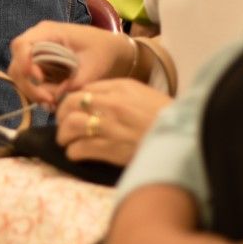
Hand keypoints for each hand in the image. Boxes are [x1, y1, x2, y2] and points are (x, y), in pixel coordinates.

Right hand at [7, 22, 132, 105]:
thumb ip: (77, 80)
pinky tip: (51, 102)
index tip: (39, 79)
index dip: (24, 62)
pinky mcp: (40, 67)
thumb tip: (58, 95)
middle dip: (28, 85)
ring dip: (32, 92)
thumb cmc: (103, 51)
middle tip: (48, 100)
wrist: (110, 50)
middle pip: (17, 63)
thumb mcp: (94, 66)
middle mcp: (37, 41)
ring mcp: (36, 54)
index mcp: (48, 32)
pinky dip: (37, 93)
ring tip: (51, 104)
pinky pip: (29, 82)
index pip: (22, 44)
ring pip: (20, 76)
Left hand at [54, 78, 170, 166]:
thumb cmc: (163, 115)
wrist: (182, 137)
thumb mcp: (142, 93)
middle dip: (60, 116)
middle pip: (70, 105)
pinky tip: (76, 154)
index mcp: (119, 89)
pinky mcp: (110, 149)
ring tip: (65, 141)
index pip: (83, 90)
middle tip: (62, 125)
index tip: (70, 110)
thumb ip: (117, 91)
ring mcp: (109, 127)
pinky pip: (79, 149)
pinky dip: (73, 153)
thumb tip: (91, 96)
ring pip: (70, 126)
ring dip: (63, 135)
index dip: (72, 101)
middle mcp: (111, 105)